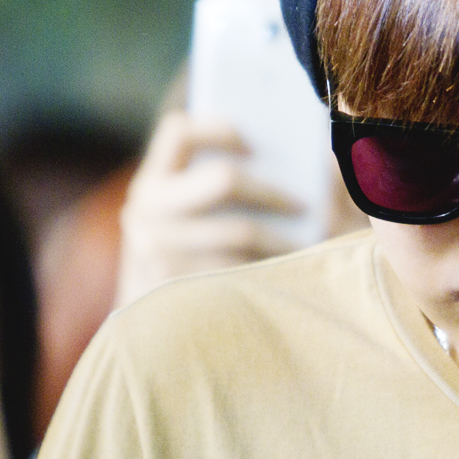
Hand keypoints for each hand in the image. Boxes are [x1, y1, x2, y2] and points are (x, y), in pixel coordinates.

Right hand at [115, 110, 302, 305]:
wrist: (155, 330)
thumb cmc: (199, 256)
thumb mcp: (202, 212)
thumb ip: (242, 178)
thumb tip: (311, 162)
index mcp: (154, 178)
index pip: (179, 132)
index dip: (221, 128)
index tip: (258, 142)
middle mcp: (145, 209)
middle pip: (223, 180)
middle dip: (274, 191)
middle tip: (306, 204)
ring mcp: (154, 250)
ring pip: (239, 230)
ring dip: (283, 236)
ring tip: (314, 240)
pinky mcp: (173, 288)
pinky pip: (237, 270)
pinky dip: (269, 268)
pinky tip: (292, 272)